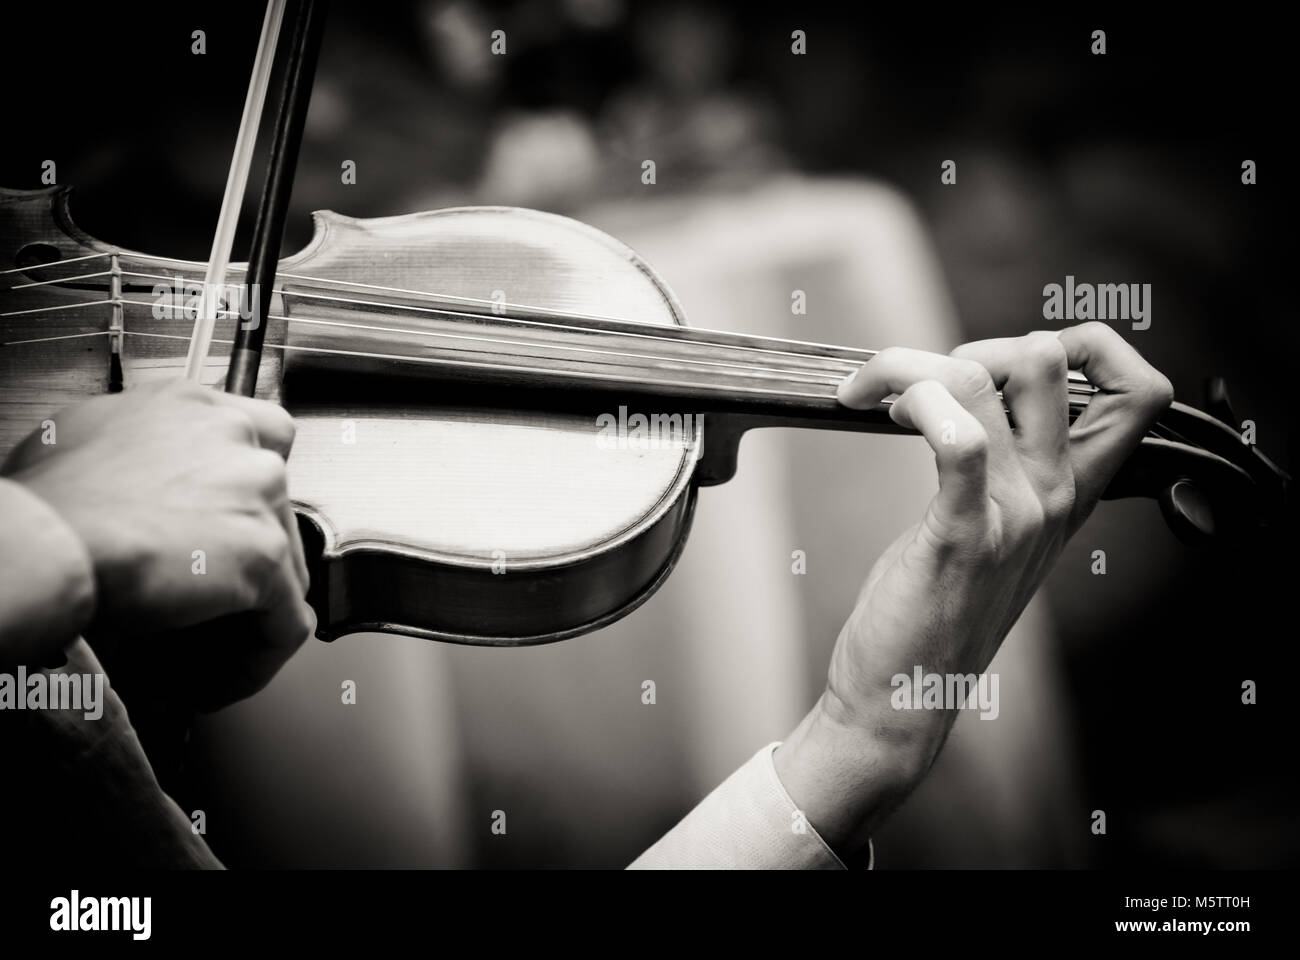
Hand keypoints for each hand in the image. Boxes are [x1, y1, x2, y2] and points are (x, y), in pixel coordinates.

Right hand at [2, 379, 313, 707]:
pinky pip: (286, 621)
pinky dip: (260, 656)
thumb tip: (139, 482)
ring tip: (209, 650)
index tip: (233, 524)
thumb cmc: (44, 504)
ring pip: (288, 566)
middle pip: (280, 509)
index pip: (267, 435)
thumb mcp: (84, 442)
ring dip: (254, 609)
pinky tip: (226, 677)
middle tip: (210, 600)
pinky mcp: (264, 552)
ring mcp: (258, 492)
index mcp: (194, 408)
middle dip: (250, 559)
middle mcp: (236, 438)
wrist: (41, 544)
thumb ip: (140, 452)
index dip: (254, 489)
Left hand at [773, 322, 1173, 856]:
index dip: (1088, 345)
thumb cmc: (938, 606)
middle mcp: (1056, 496)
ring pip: (986, 378)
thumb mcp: (998, 530)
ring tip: (878, 394)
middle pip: (1053, 357)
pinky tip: (873, 408)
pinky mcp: (962, 534)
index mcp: (1072, 491)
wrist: (905, 696)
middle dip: (978, 344)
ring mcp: (1014, 514)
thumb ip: (1012, 469)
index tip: (1009, 358)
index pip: (1139, 389)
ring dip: (915, 364)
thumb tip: (978, 392)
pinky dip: (912, 399)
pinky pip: (957, 438)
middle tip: (926, 384)